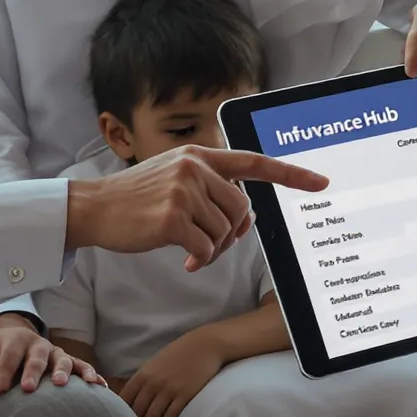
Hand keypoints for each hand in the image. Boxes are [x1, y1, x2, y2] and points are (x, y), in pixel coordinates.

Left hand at [0, 313, 102, 395]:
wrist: (14, 336)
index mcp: (13, 341)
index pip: (8, 355)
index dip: (4, 371)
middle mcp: (36, 344)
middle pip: (37, 355)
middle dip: (33, 370)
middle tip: (28, 388)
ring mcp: (54, 352)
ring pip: (62, 358)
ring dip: (63, 371)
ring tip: (60, 385)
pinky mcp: (67, 361)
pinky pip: (81, 366)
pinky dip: (90, 374)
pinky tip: (98, 387)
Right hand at [66, 145, 328, 271]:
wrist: (95, 208)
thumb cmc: (136, 199)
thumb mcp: (173, 176)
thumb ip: (208, 185)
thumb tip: (245, 215)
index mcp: (199, 156)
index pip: (254, 162)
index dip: (290, 174)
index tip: (320, 181)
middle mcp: (195, 168)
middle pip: (242, 209)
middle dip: (233, 234)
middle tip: (212, 246)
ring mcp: (184, 191)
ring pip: (225, 231)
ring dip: (214, 250)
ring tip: (194, 252)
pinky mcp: (173, 217)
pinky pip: (207, 247)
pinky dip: (201, 259)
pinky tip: (187, 261)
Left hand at [113, 332, 225, 416]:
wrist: (205, 345)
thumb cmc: (179, 356)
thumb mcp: (156, 365)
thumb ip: (143, 382)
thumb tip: (132, 402)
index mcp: (142, 376)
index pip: (124, 403)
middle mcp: (152, 384)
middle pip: (136, 415)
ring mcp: (168, 390)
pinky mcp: (184, 396)